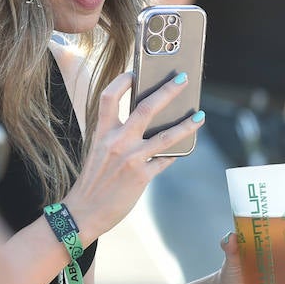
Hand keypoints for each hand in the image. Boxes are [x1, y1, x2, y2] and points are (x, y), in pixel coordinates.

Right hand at [61, 71, 201, 241]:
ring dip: (187, 124)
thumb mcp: (98, 151)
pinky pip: (165, 160)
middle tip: (183, 79)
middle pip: (146, 108)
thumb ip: (116, 135)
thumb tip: (145, 123)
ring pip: (166, 135)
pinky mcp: (142, 176)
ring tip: (200, 116)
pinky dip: (175, 154)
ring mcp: (131, 158)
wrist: (84, 212)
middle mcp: (117, 141)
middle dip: (168, 91)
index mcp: (102, 132)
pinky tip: (184, 149)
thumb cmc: (92, 180)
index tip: (136, 71)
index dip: (123, 80)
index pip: (109, 96)